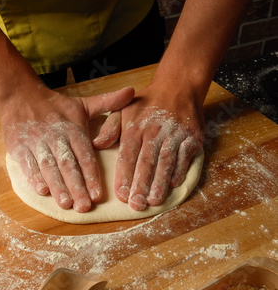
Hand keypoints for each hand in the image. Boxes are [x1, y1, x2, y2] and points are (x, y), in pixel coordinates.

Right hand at [0, 85, 133, 211]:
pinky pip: (28, 164)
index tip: (98, 195)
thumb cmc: (55, 106)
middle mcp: (56, 137)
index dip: (92, 176)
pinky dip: (34, 177)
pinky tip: (42, 191)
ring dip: (57, 186)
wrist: (19, 95)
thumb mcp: (83, 104)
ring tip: (66, 203)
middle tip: (84, 207)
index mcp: (74, 129)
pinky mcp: (19, 147)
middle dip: (77, 187)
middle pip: (68, 165)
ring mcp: (37, 142)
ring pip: (49, 167)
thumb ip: (108, 103)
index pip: (85, 156)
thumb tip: (132, 92)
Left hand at [94, 83, 203, 210]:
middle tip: (136, 204)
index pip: (128, 155)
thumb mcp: (123, 110)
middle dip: (141, 184)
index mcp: (135, 127)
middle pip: (147, 161)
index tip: (121, 194)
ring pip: (166, 161)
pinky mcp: (192, 137)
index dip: (125, 176)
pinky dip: (179, 171)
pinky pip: (185, 157)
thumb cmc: (147, 104)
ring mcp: (175, 134)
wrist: (179, 85)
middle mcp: (154, 131)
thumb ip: (110, 128)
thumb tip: (96, 144)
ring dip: (160, 182)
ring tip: (153, 200)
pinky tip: (172, 185)